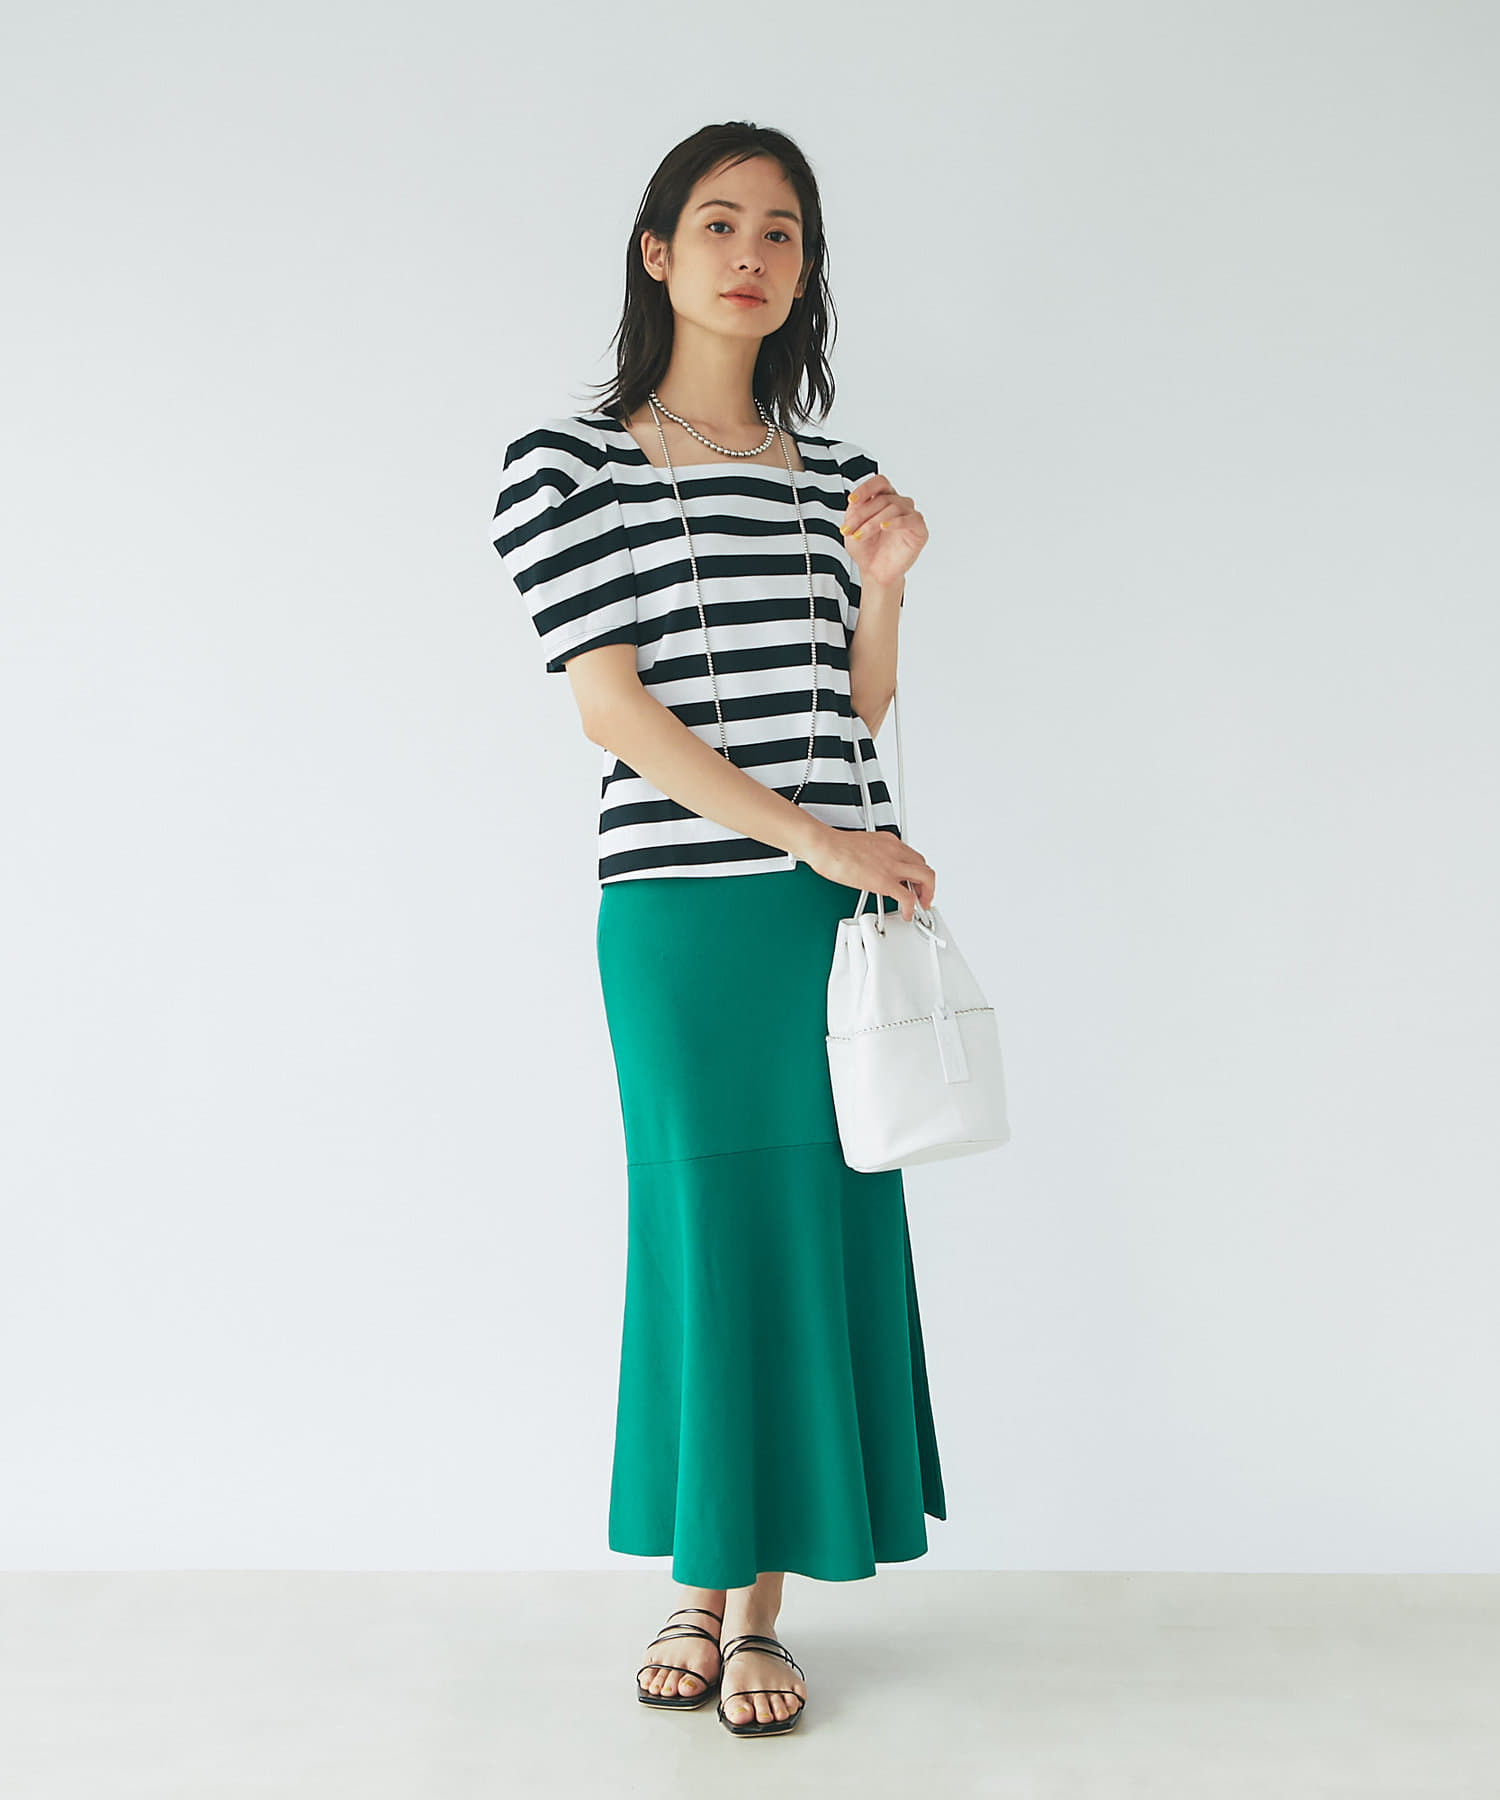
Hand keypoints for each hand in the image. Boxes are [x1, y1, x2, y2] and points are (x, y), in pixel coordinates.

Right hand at [802, 824, 936, 921]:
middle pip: (924, 866)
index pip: (913, 857)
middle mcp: (895, 851)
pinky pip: (907, 897)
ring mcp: (892, 865)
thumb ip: (871, 856)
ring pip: (926, 878)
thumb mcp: (861, 846)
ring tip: (920, 905)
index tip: (914, 882)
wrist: (825, 846)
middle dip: (927, 884)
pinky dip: (911, 909)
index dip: (917, 872)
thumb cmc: (835, 846)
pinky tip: (906, 914)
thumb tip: (868, 868)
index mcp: (889, 842)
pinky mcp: (884, 881)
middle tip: (922, 895)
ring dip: (927, 894)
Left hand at [841, 474, 927, 586]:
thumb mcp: (852, 527)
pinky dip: (895, 522)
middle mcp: (899, 504)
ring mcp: (910, 515)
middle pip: (882, 498)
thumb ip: (854, 510)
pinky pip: (911, 519)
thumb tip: (857, 499)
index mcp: (884, 499)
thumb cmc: (866, 550)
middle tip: (849, 529)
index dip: (866, 488)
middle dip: (862, 514)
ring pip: (893, 507)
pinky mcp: (919, 529)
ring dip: (872, 522)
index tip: (852, 501)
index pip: (879, 482)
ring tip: (860, 536)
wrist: (874, 573)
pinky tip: (884, 527)